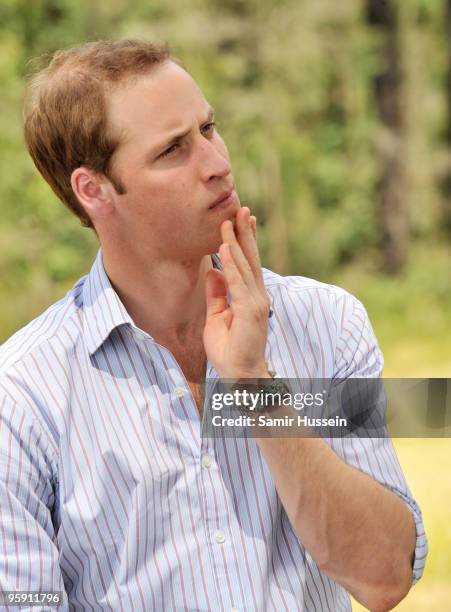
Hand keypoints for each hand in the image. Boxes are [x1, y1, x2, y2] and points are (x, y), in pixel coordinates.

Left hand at [203, 207, 270, 379]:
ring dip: (236, 242)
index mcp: (251, 297)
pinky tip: (225, 248)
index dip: (244, 241)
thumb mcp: (218, 316)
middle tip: (240, 209)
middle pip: (251, 259)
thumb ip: (217, 294)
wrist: (240, 374)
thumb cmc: (230, 349)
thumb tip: (213, 271)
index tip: (240, 221)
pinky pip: (237, 283)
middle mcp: (257, 296)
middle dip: (244, 233)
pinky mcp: (249, 310)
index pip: (248, 264)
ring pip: (245, 266)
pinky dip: (231, 264)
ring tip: (229, 221)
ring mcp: (256, 302)